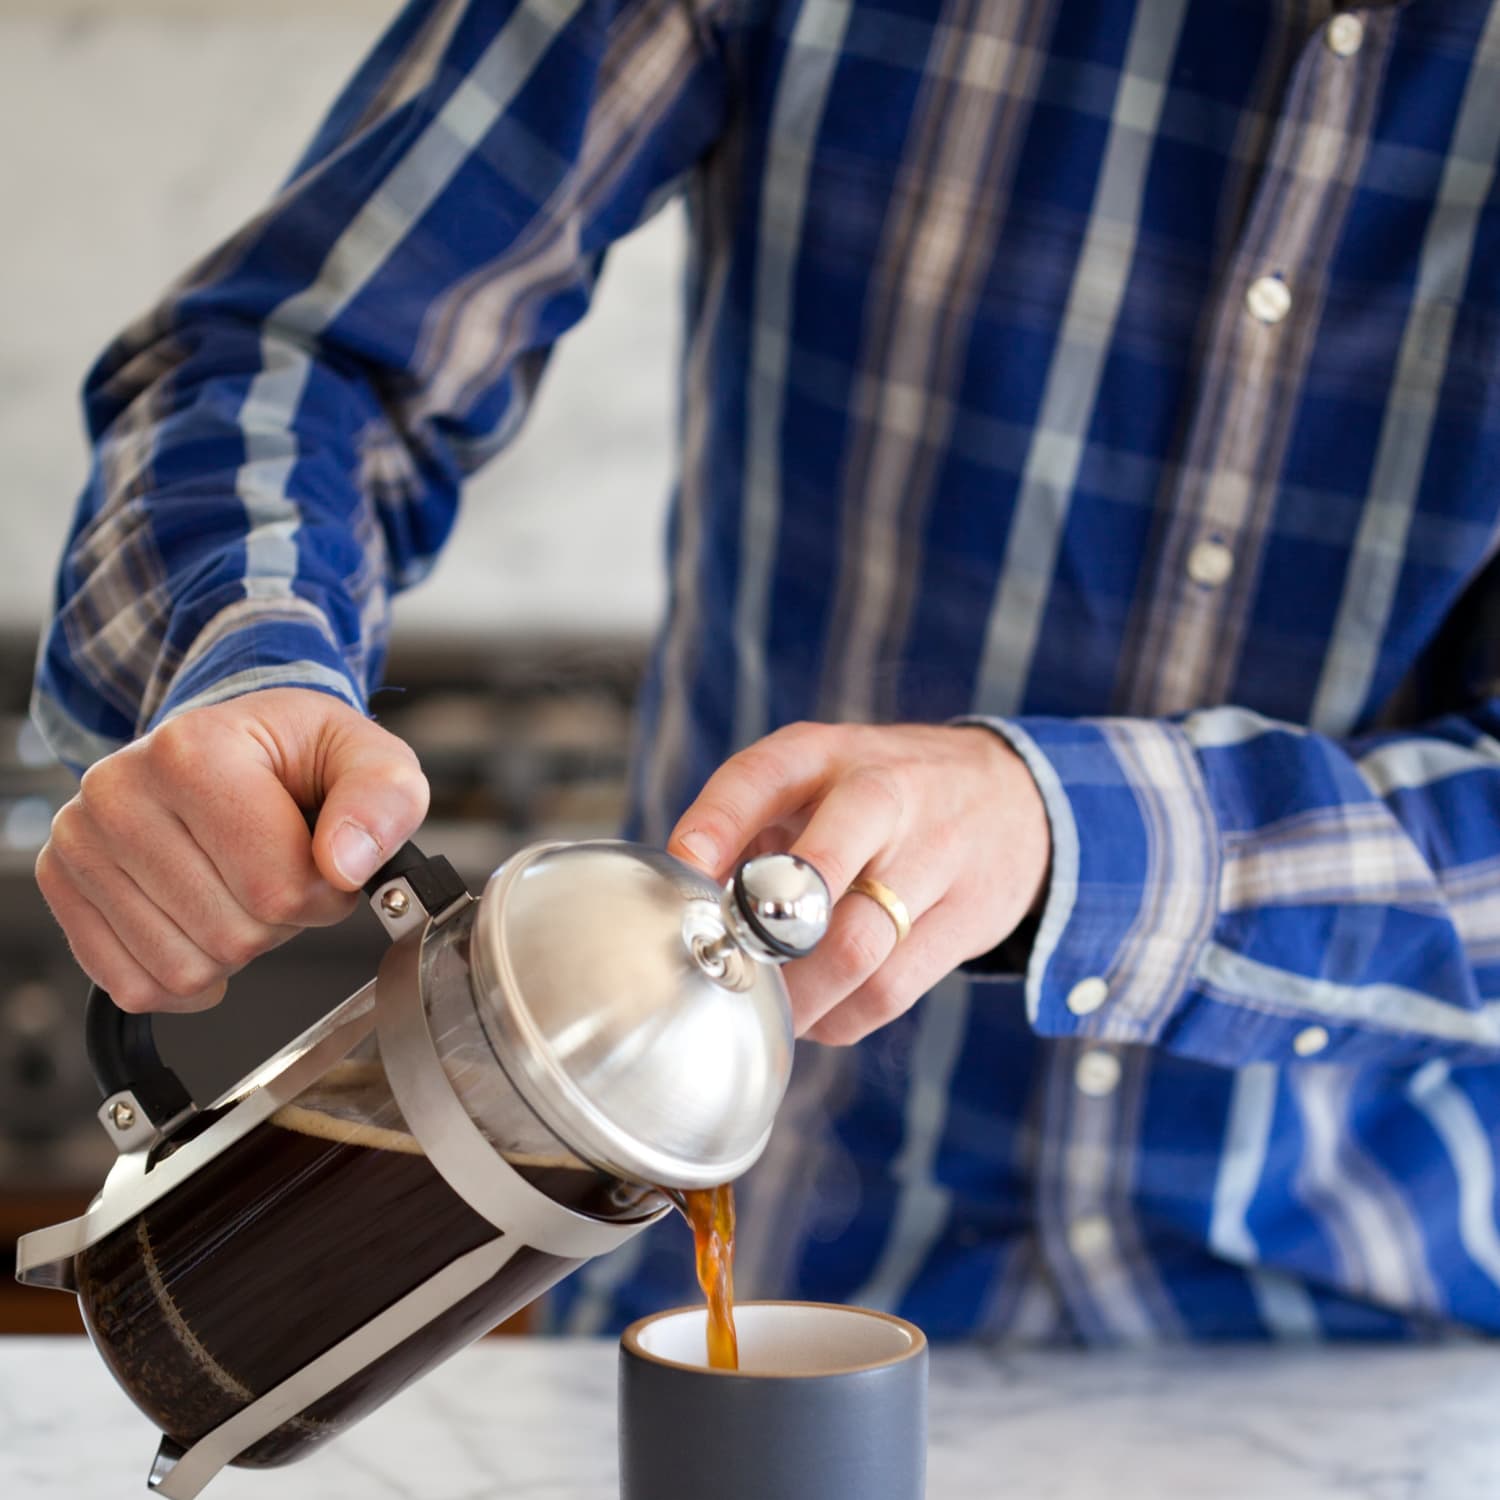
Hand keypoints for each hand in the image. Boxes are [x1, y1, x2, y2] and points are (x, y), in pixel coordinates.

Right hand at [35, 687, 428, 1012]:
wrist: (235, 745)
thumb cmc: (295, 756)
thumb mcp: (367, 754)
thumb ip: (384, 799)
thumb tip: (346, 863)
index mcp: (193, 750)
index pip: (278, 887)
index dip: (325, 895)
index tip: (327, 861)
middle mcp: (120, 792)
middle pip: (232, 934)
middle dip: (280, 921)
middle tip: (279, 869)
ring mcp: (80, 840)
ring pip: (182, 968)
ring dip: (234, 949)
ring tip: (238, 886)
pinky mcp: (63, 884)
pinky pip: (131, 985)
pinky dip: (182, 979)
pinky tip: (201, 926)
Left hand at [668, 722, 1049, 1043]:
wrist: (1017, 798)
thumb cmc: (882, 798)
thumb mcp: (819, 779)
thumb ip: (752, 829)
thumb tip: (685, 908)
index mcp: (828, 754)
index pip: (760, 777)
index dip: (715, 825)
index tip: (684, 871)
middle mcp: (883, 796)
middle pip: (818, 875)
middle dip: (762, 936)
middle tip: (728, 966)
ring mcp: (934, 857)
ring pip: (854, 950)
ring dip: (797, 998)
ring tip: (767, 1011)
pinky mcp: (968, 918)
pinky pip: (890, 991)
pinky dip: (841, 1017)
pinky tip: (821, 1013)